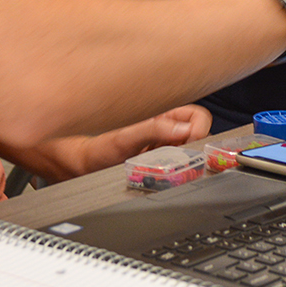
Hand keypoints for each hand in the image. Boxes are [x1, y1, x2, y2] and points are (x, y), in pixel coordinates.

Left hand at [91, 104, 212, 164]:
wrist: (86, 165)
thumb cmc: (100, 148)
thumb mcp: (125, 138)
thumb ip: (154, 130)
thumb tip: (183, 129)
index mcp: (162, 115)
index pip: (196, 116)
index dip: (199, 129)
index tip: (190, 143)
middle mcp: (166, 129)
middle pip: (198, 135)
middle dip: (192, 149)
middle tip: (176, 159)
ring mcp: (164, 146)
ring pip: (190, 152)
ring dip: (183, 161)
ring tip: (163, 165)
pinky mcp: (161, 161)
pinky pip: (178, 166)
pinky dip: (175, 171)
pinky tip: (159, 172)